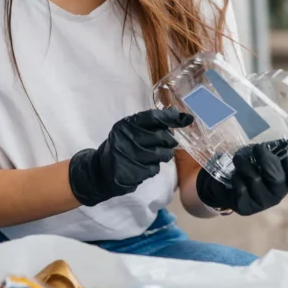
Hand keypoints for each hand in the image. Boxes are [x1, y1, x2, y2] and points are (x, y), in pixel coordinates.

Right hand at [69, 108, 193, 206]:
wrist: (101, 171)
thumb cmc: (120, 147)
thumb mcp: (129, 130)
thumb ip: (149, 123)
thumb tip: (175, 114)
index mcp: (126, 125)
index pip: (154, 118)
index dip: (171, 118)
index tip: (186, 119)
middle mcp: (127, 138)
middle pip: (161, 137)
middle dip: (169, 141)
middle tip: (168, 143)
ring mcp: (129, 156)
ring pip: (161, 154)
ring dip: (163, 155)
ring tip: (154, 155)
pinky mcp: (132, 172)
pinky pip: (154, 168)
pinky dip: (153, 167)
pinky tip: (144, 166)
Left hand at [196, 139, 287, 215]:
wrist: (226, 183)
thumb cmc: (251, 165)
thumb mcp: (265, 154)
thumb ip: (279, 147)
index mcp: (286, 182)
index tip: (285, 154)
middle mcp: (277, 194)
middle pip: (277, 179)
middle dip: (266, 160)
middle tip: (257, 147)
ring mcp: (262, 203)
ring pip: (257, 182)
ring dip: (246, 166)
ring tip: (238, 158)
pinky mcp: (246, 208)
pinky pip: (242, 190)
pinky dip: (237, 178)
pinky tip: (235, 175)